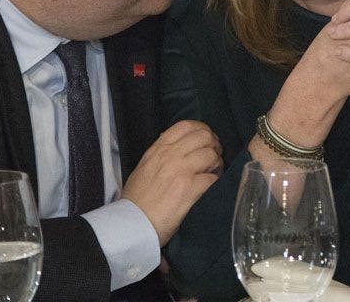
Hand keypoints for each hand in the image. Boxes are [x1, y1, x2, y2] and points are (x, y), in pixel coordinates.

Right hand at [121, 120, 221, 245]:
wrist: (132, 224)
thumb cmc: (136, 200)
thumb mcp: (143, 167)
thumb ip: (160, 155)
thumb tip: (178, 147)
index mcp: (157, 150)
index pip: (185, 126)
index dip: (201, 129)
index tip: (206, 138)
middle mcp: (169, 156)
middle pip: (203, 137)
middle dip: (214, 145)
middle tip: (214, 156)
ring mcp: (180, 172)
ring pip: (211, 155)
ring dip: (217, 164)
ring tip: (213, 172)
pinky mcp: (189, 190)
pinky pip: (212, 178)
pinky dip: (215, 182)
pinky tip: (211, 187)